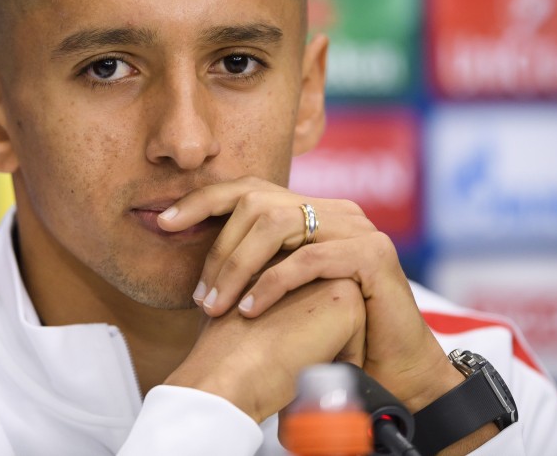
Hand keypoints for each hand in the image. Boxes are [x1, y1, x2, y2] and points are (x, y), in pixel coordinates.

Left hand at [158, 176, 463, 411]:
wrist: (392, 368)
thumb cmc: (331, 333)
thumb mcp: (284, 292)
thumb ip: (254, 266)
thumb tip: (193, 256)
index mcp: (311, 212)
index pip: (249, 188)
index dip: (203, 200)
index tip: (164, 222)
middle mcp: (334, 209)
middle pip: (256, 203)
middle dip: (219, 249)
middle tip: (200, 297)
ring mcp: (356, 226)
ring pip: (276, 224)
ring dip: (236, 266)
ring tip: (217, 306)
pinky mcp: (373, 253)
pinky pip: (308, 258)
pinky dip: (271, 282)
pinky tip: (249, 309)